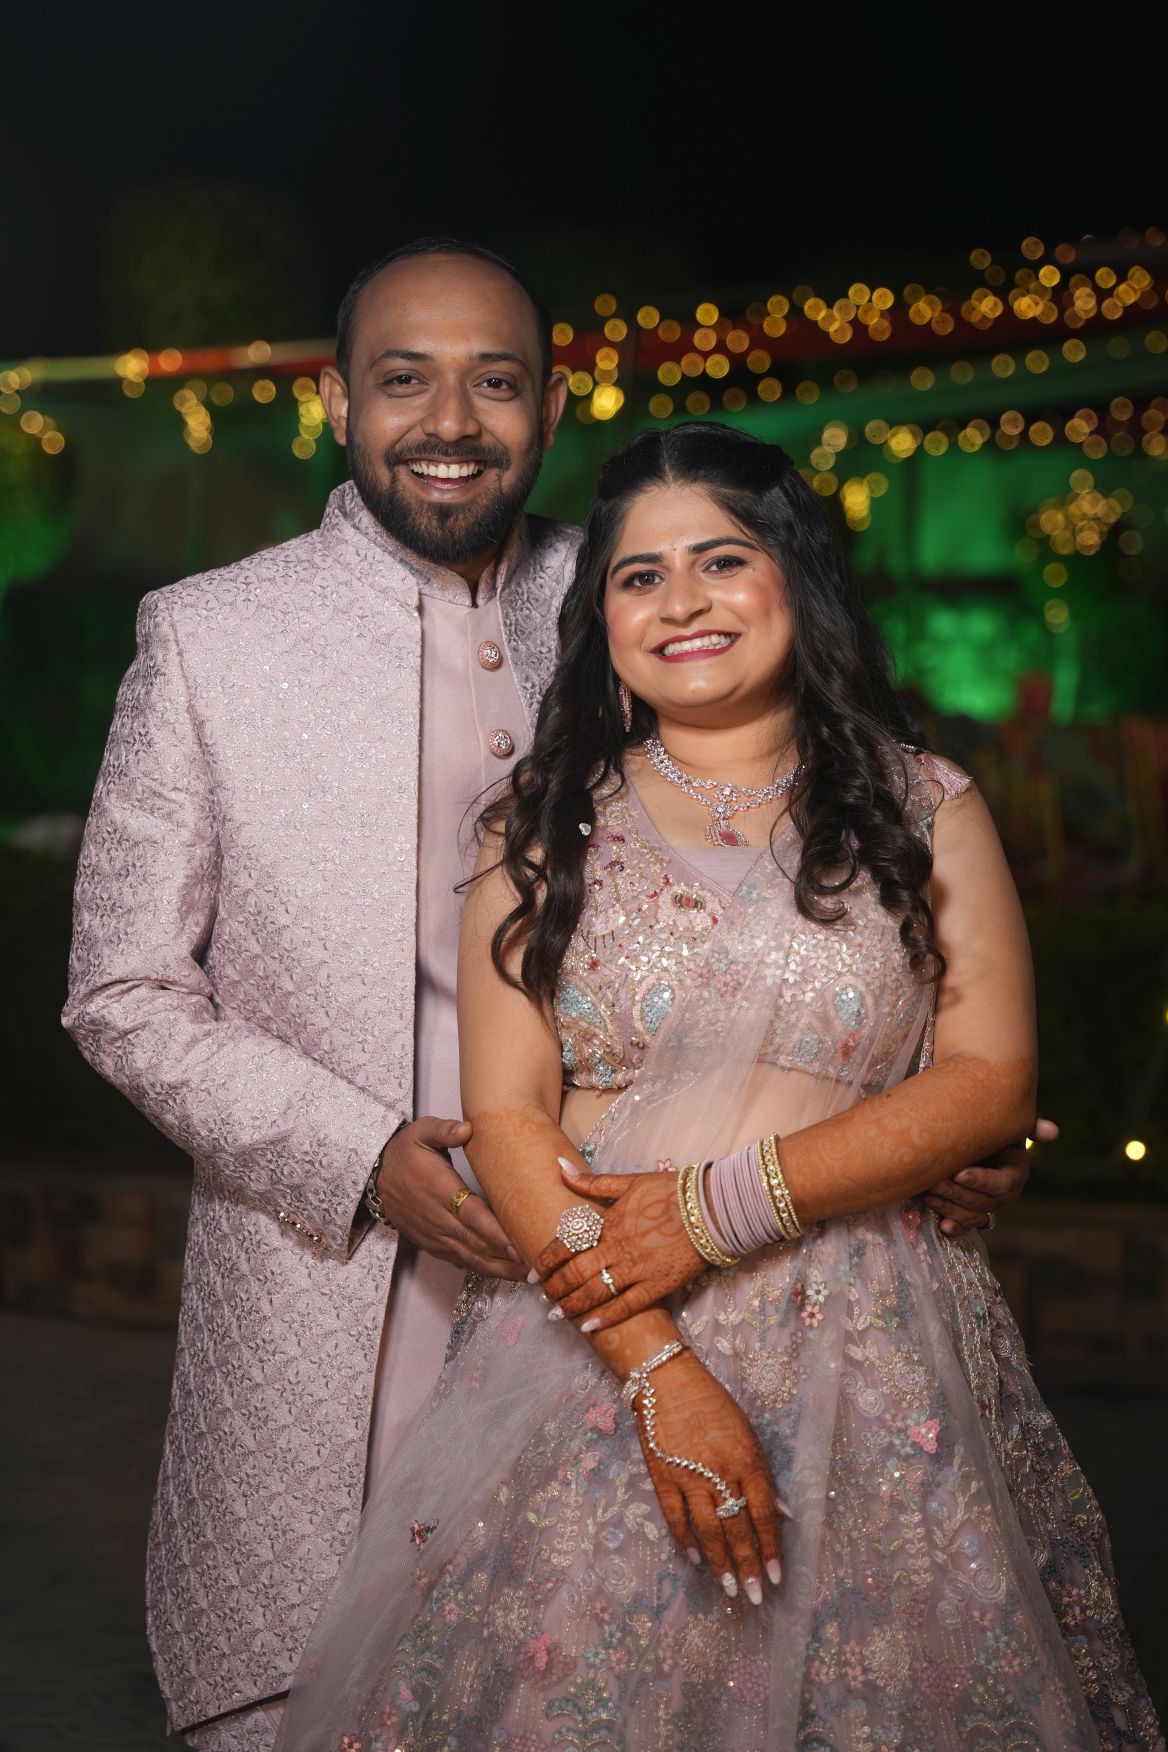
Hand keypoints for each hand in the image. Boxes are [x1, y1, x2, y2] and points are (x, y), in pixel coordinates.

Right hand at [374, 1117, 525, 1280]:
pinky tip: (504, 1273)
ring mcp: (435, 1235)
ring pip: (470, 1257)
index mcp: (440, 1189)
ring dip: (499, 1268)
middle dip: (506, 1258)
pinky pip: (460, 1260)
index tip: (516, 1244)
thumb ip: (444, 1130)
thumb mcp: (421, 1131)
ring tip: (528, 1275)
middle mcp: (438, 1218)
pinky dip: (482, 1269)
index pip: (471, 1215)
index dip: (493, 1232)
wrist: (375, 1176)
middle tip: (537, 1266)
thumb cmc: (405, 1151)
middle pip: (476, 1243)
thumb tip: (466, 1129)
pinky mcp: (432, 1245)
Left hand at [533, 1158, 705, 1330]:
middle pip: (576, 1272)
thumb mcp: (630, 1181)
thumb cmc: (671, 1192)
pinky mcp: (657, 1286)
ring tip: (556, 1314)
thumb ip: (592, 1182)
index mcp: (609, 1223)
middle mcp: (618, 1249)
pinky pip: (626, 1306)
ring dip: (572, 1304)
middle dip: (555, 1287)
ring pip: (596, 1292)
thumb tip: (559, 1166)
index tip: (534, 1272)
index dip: (547, 1260)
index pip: (568, 1244)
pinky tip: (589, 1327)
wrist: (711, 1208)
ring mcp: (637, 1270)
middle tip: (543, 1296)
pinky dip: (606, 1318)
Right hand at [634, 1347, 785, 1602]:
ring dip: (720, 1563)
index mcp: (746, 1459)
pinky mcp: (662, 1476)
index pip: (763, 1514)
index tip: (777, 1577)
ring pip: (708, 1530)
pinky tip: (695, 1560)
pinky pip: (675, 1517)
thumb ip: (762, 1476)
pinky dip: (685, 1541)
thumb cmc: (714, 1404)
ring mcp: (688, 1475)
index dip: (771, 1548)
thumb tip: (783, 1514)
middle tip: (754, 1596)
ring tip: (730, 1587)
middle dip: (748, 1566)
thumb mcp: (747, 1434)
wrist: (667, 1380)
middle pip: (737, 1528)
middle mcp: (720, 1471)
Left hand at [924, 1115, 1056, 1235]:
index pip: (1002, 1183)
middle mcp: (1004, 1195)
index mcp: (1015, 1173)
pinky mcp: (971, 1215)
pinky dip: (954, 1229)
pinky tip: (943, 1226)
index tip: (959, 1173)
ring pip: (972, 1216)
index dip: (981, 1181)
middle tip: (934, 1181)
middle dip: (957, 1193)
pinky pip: (965, 1228)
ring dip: (950, 1208)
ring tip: (928, 1192)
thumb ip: (1029, 1126)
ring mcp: (987, 1207)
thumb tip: (1053, 1131)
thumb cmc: (989, 1131)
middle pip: (983, 1202)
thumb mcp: (1007, 1126)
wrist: (970, 1142)